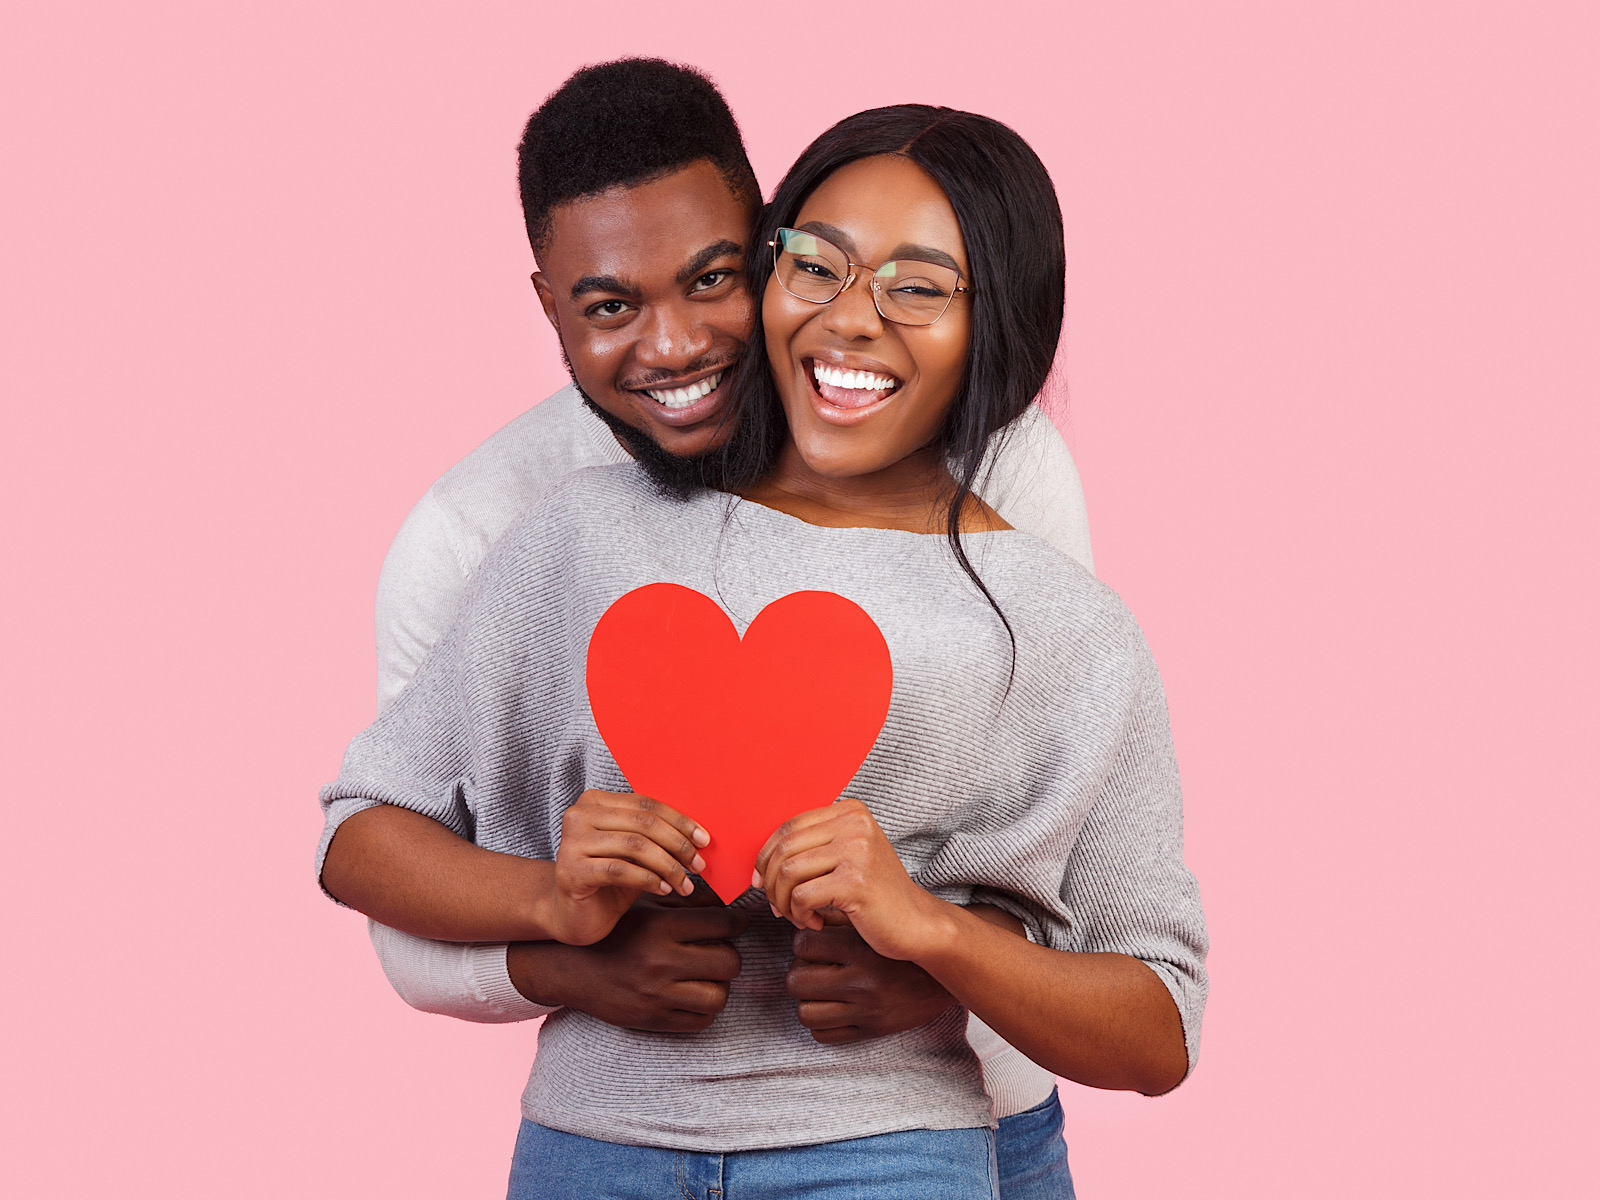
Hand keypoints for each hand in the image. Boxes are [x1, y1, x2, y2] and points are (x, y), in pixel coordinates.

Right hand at [509, 890, 749, 1031]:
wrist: (572, 968)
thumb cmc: (617, 931)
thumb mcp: (647, 905)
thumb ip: (688, 901)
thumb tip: (730, 901)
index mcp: (660, 927)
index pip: (723, 923)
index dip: (738, 920)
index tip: (737, 921)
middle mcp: (660, 962)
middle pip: (729, 962)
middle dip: (730, 954)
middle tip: (720, 949)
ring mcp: (656, 996)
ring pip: (719, 996)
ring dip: (719, 984)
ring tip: (707, 974)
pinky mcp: (652, 1020)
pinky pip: (701, 1021)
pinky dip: (704, 1008)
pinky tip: (693, 993)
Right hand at [550, 790, 710, 944]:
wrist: (572, 915)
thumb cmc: (607, 882)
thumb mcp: (634, 853)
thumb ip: (655, 837)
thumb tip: (698, 835)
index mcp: (595, 801)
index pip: (646, 804)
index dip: (679, 821)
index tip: (704, 840)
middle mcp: (579, 815)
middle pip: (643, 823)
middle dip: (677, 844)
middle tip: (698, 865)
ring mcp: (571, 842)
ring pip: (635, 846)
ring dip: (668, 866)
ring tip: (684, 883)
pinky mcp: (571, 870)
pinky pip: (620, 870)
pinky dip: (648, 879)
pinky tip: (663, 888)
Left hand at [754, 798, 949, 961]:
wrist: (917, 923)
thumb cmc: (875, 894)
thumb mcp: (846, 857)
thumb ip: (811, 849)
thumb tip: (759, 867)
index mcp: (850, 811)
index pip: (788, 826)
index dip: (765, 857)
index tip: (761, 882)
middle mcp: (854, 824)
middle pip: (784, 848)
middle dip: (770, 883)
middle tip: (779, 906)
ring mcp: (857, 851)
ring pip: (788, 872)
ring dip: (784, 902)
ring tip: (798, 915)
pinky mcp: (856, 882)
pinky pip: (801, 896)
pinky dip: (799, 914)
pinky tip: (814, 922)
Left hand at [785, 917, 955, 1043]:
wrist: (942, 977)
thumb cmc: (901, 947)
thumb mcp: (872, 925)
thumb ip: (837, 918)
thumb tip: (802, 914)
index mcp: (862, 949)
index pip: (803, 945)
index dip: (802, 942)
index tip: (811, 943)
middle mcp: (863, 982)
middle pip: (797, 981)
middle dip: (799, 972)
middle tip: (811, 967)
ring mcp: (866, 1011)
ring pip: (805, 1013)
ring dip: (806, 1000)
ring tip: (819, 989)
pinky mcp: (871, 1031)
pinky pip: (823, 1035)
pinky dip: (819, 1023)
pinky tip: (830, 1008)